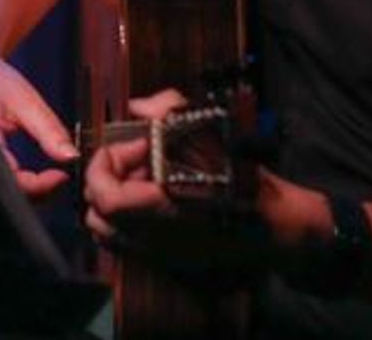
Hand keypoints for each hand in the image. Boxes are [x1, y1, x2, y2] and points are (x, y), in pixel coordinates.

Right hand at [0, 32, 75, 198]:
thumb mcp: (23, 99)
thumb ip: (48, 130)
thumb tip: (71, 156)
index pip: (14, 182)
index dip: (42, 186)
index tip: (61, 176)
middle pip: (8, 191)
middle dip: (36, 191)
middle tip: (56, 178)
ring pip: (3, 188)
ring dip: (26, 188)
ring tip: (45, 176)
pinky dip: (15, 182)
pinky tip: (27, 174)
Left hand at [84, 89, 269, 275]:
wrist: (273, 226)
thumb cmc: (239, 179)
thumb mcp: (206, 131)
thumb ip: (166, 109)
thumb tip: (138, 106)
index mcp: (154, 211)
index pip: (102, 195)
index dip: (106, 163)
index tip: (135, 144)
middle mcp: (150, 241)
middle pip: (98, 217)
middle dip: (107, 183)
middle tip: (136, 161)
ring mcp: (158, 258)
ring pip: (112, 234)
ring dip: (117, 203)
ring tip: (146, 180)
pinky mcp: (169, 265)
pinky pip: (131, 246)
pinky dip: (131, 221)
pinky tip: (159, 198)